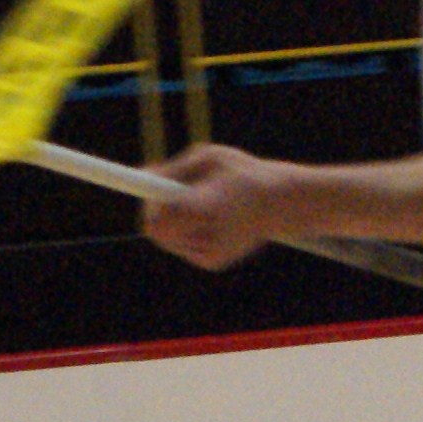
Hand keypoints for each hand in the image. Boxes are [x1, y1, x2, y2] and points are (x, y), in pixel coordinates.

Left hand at [142, 144, 303, 271]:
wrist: (280, 204)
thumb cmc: (242, 173)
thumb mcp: (208, 158)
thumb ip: (172, 169)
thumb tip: (142, 177)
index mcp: (207, 208)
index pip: (159, 220)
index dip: (149, 206)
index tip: (151, 189)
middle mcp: (208, 237)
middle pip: (157, 233)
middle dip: (158, 213)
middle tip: (172, 195)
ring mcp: (210, 254)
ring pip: (168, 239)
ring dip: (175, 221)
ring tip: (202, 203)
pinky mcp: (212, 263)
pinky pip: (183, 246)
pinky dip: (188, 232)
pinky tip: (211, 219)